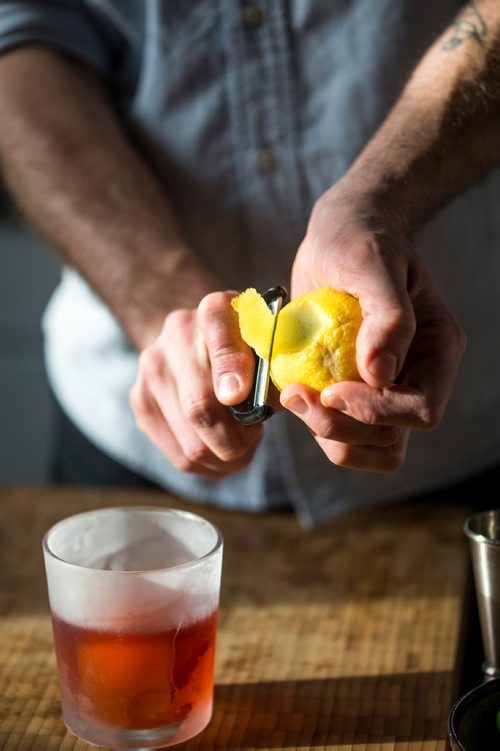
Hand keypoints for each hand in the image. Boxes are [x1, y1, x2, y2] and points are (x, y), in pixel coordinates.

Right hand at [129, 292, 262, 477]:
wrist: (199, 339)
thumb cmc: (248, 351)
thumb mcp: (269, 349)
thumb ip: (273, 371)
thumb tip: (262, 406)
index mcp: (216, 309)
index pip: (220, 332)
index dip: (229, 367)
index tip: (238, 396)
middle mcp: (176, 332)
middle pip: (200, 406)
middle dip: (235, 440)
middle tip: (254, 440)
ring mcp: (152, 366)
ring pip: (190, 442)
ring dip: (224, 458)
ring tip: (240, 447)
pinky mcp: (139, 399)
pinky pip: (178, 455)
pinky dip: (206, 465)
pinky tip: (220, 452)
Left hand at [280, 180, 465, 471]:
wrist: (336, 236)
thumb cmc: (360, 240)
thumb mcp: (374, 264)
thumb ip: (388, 316)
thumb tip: (382, 374)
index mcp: (435, 351)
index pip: (421, 409)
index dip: (378, 412)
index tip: (332, 390)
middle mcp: (412, 377)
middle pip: (389, 439)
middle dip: (343, 428)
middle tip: (298, 396)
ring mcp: (379, 388)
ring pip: (363, 445)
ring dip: (324, 433)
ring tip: (293, 396)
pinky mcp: (347, 388)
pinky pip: (334, 428)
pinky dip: (311, 421)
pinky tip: (290, 390)